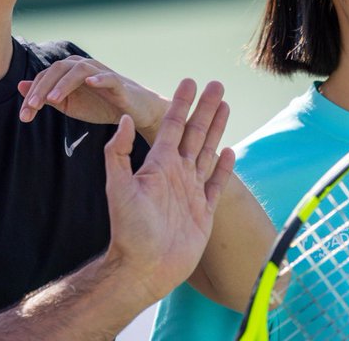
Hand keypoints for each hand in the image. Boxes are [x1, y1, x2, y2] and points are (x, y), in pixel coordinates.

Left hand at [17, 56, 167, 137]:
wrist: (133, 112)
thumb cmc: (100, 105)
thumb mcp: (69, 103)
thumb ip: (46, 95)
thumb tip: (20, 86)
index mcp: (70, 71)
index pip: (46, 77)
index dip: (33, 94)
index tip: (24, 115)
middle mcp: (84, 66)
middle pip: (58, 69)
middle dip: (43, 88)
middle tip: (32, 107)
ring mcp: (101, 73)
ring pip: (79, 70)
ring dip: (64, 83)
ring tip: (52, 100)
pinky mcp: (118, 83)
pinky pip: (108, 77)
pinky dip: (99, 78)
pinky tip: (90, 83)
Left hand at [102, 78, 234, 302]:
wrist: (144, 267)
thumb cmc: (128, 229)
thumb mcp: (118, 186)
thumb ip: (119, 152)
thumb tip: (125, 118)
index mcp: (158, 164)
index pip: (171, 125)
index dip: (181, 103)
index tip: (189, 81)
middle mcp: (175, 173)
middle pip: (195, 132)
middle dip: (206, 108)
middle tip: (217, 84)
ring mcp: (191, 191)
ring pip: (207, 151)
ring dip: (217, 128)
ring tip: (226, 106)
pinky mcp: (204, 211)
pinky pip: (216, 184)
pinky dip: (224, 167)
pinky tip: (230, 151)